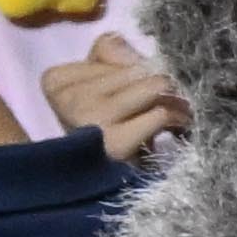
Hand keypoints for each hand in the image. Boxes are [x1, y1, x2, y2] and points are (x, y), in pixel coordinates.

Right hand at [41, 39, 186, 160]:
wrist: (101, 193)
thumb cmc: (106, 134)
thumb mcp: (103, 89)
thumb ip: (114, 56)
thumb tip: (126, 43)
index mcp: (56, 81)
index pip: (108, 48)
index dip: (134, 66)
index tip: (140, 87)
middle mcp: (68, 98)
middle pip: (136, 67)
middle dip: (162, 81)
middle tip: (176, 98)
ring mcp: (89, 120)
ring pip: (153, 85)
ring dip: (177, 99)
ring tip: (180, 113)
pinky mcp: (115, 143)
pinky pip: (161, 114)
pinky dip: (179, 119)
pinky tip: (178, 129)